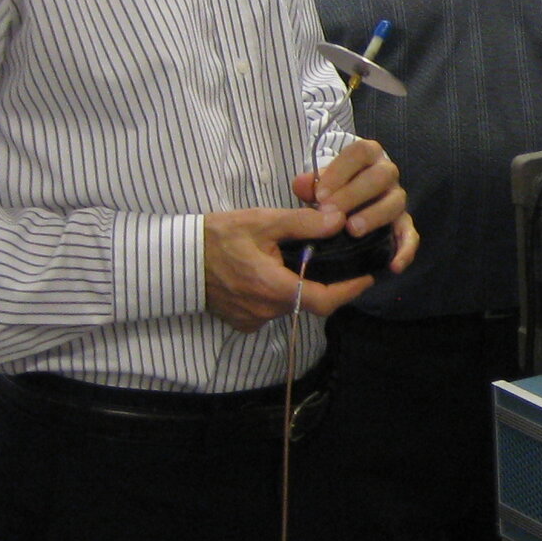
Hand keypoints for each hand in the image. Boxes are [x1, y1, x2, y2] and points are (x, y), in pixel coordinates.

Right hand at [204, 205, 368, 329]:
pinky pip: (270, 310)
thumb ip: (303, 223)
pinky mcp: (241, 321)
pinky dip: (278, 294)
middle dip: (325, 285)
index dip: (350, 290)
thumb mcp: (262, 221)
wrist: (174, 259)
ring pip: (290, 306)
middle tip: (338, 263)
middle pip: (309, 302)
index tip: (367, 276)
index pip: (325, 300)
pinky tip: (274, 273)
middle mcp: (265, 310)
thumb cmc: (218, 237)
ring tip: (302, 263)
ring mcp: (252, 319)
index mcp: (273, 288)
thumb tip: (339, 219)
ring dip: (299, 288)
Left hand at [290, 136, 408, 239]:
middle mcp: (387, 174)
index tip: (319, 194)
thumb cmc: (332, 189)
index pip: (360, 152)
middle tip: (330, 212)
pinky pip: (410, 235)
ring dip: (374, 216)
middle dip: (354, 194)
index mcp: (368, 156)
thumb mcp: (319, 183)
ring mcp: (397, 199)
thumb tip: (302, 185)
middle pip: (381, 176)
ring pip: (396, 203)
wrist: (346, 203)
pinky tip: (393, 265)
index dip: (341, 171)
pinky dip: (405, 250)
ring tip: (352, 230)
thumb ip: (309, 184)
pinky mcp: (404, 224)